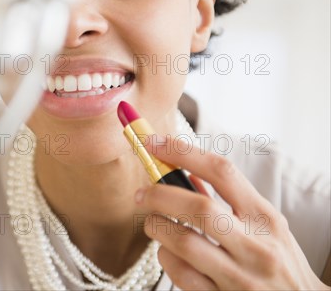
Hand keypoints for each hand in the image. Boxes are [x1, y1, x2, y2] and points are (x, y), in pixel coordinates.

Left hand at [133, 135, 329, 289]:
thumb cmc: (278, 259)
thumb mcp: (266, 224)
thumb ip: (229, 200)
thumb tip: (182, 171)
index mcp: (264, 217)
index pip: (222, 172)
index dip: (182, 152)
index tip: (153, 143)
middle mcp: (254, 246)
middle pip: (198, 207)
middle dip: (160, 195)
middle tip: (141, 194)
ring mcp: (239, 276)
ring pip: (183, 243)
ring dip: (157, 227)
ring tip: (152, 222)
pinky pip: (180, 274)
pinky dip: (165, 257)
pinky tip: (167, 251)